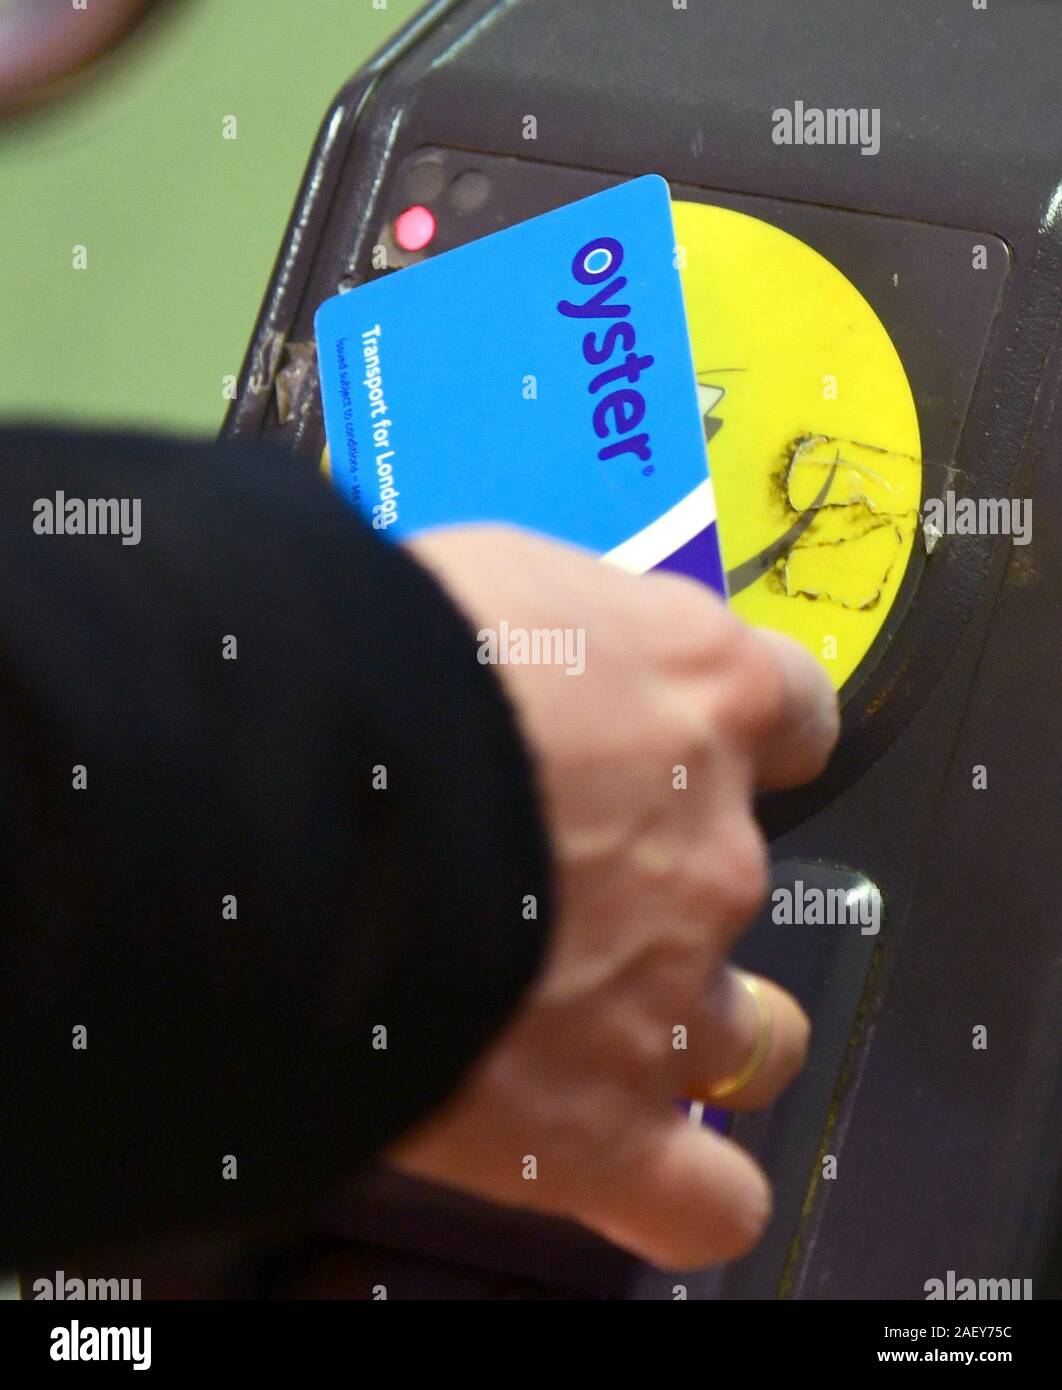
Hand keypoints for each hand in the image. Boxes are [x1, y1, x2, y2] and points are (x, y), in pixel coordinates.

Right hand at [394, 525, 838, 1268]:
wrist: (301, 793)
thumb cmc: (379, 660)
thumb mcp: (489, 582)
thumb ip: (551, 635)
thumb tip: (521, 656)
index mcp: (699, 695)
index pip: (793, 712)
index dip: (748, 738)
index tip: (701, 751)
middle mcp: (713, 846)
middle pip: (750, 884)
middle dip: (681, 893)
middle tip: (574, 891)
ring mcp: (673, 992)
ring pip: (750, 1042)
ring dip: (705, 1039)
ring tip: (615, 1035)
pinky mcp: (603, 1121)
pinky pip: (700, 1198)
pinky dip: (686, 1194)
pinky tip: (641, 1175)